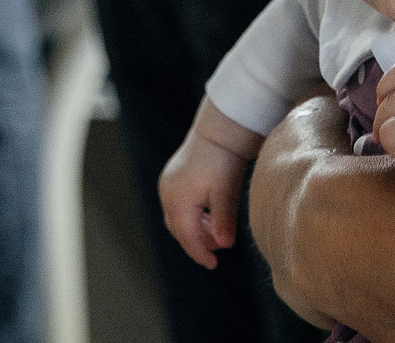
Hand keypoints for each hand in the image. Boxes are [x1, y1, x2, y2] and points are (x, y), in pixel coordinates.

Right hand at [160, 100, 265, 269]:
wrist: (219, 130)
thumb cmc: (223, 160)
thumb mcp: (226, 193)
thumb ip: (223, 221)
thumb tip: (224, 245)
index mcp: (178, 199)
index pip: (186, 236)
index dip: (200, 253)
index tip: (213, 265)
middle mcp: (167, 192)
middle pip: (178, 229)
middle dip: (196, 243)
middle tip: (217, 251)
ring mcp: (168, 184)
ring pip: (177, 218)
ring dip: (194, 230)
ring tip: (216, 234)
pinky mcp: (173, 178)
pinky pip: (178, 206)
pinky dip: (192, 217)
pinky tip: (209, 217)